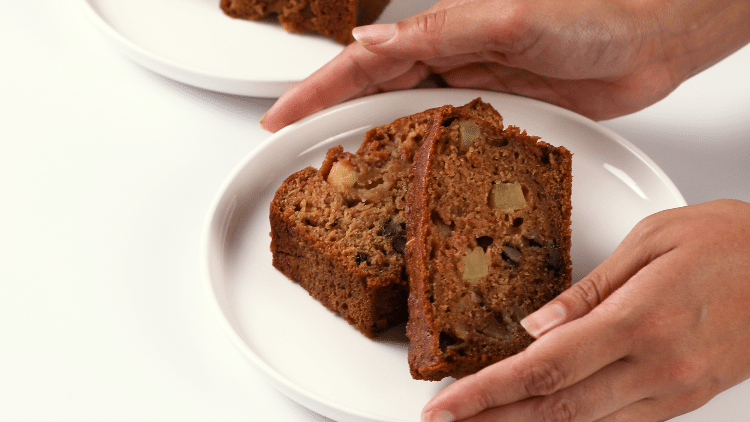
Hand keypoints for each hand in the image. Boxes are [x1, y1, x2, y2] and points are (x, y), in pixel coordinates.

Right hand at [260, 0, 749, 131]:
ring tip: (342, 175)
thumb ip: (440, 34)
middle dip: (334, 121)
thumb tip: (370, 45)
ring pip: (408, 119)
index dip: (316, 91)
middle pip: (375, 94)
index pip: (362, 64)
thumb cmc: (594, 14)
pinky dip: (424, 154)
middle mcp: (452, 60)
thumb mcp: (509, 19)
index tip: (280, 117)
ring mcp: (474, 89)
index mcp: (444, 33)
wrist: (653, 37)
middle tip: (298, 156)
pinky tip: (411, 175)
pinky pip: (449, 136)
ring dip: (374, 142)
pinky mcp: (500, 114)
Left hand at [421, 199, 749, 421]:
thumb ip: (586, 291)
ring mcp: (673, 390)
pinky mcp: (684, 398)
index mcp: (639, 320)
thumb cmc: (729, 240)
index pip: (544, 369)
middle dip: (491, 420)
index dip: (486, 392)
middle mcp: (656, 367)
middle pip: (555, 409)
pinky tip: (540, 418)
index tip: (444, 404)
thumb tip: (534, 327)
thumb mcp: (650, 241)